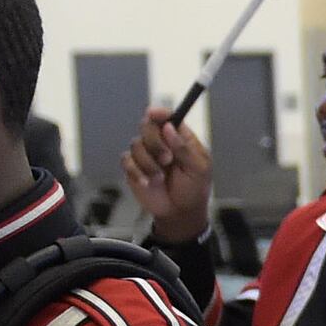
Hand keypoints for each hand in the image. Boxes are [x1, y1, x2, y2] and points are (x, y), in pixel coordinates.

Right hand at [125, 109, 214, 242]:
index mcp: (179, 138)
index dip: (160, 113)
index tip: (154, 114)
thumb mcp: (198, 168)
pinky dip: (137, 172)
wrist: (179, 213)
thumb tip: (169, 127)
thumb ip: (184, 148)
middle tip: (168, 160)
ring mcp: (146, 154)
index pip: (167, 118)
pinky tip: (148, 183)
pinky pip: (127, 161)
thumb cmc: (194, 189)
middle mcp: (161, 142)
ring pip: (136, 144)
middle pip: (147, 126)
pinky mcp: (134, 167)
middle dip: (155, 143)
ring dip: (149, 163)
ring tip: (161, 178)